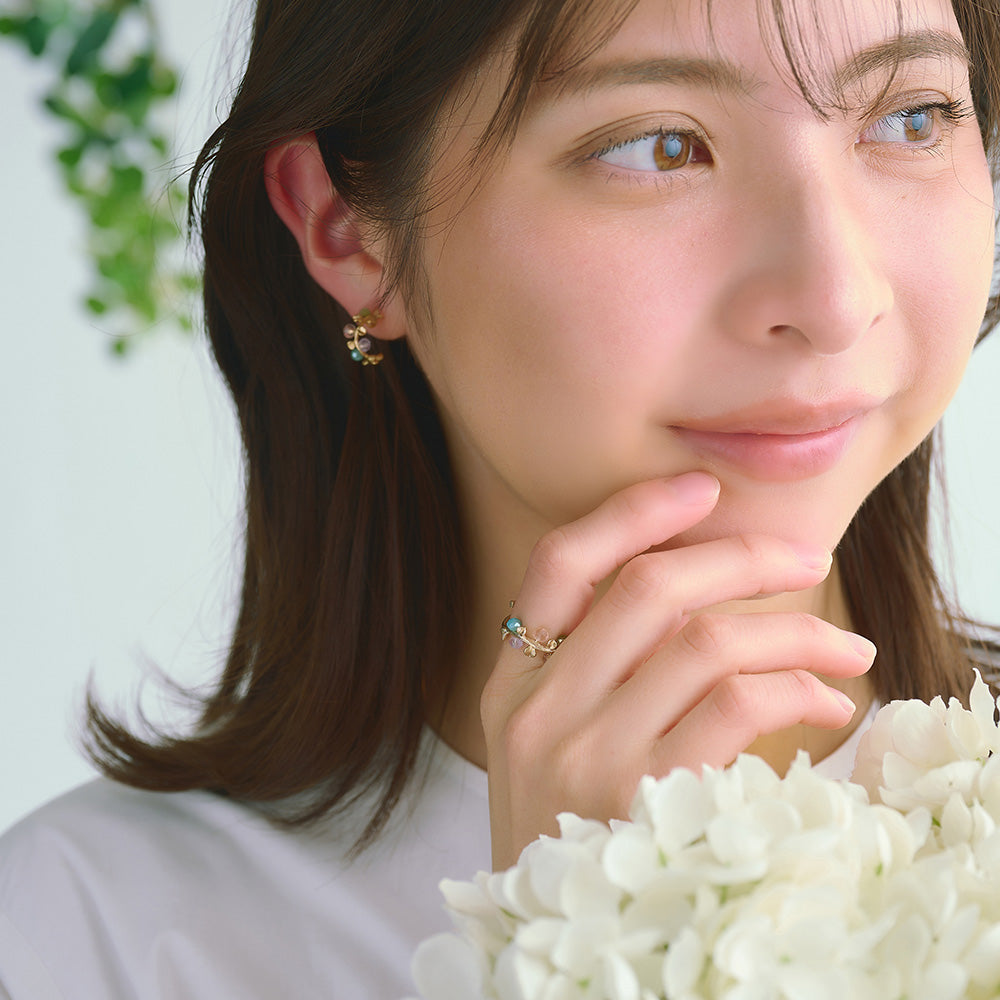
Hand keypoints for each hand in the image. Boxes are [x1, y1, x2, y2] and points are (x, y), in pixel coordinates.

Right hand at [481, 471, 875, 869]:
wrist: (556, 950)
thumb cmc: (568, 836)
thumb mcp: (546, 748)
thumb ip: (595, 671)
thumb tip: (702, 599)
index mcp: (514, 684)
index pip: (558, 564)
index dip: (631, 513)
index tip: (700, 489)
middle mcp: (543, 709)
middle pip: (648, 588)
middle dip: (741, 557)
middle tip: (806, 559)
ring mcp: (590, 755)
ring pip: (706, 641)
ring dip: (796, 632)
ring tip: (846, 648)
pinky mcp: (650, 801)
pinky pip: (737, 708)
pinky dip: (795, 690)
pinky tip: (827, 703)